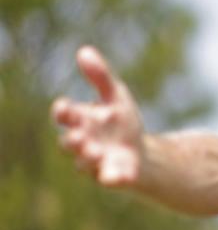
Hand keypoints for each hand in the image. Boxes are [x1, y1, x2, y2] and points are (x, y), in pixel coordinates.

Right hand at [51, 46, 144, 186]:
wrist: (142, 153)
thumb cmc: (121, 123)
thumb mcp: (115, 96)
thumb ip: (100, 76)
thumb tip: (84, 50)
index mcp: (80, 120)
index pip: (64, 114)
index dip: (63, 111)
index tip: (65, 107)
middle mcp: (83, 142)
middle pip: (69, 142)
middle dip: (72, 139)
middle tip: (79, 136)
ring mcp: (96, 161)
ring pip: (85, 163)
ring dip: (89, 157)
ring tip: (95, 152)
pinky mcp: (113, 176)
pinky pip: (111, 179)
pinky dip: (114, 178)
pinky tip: (123, 177)